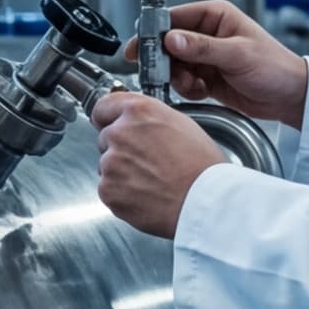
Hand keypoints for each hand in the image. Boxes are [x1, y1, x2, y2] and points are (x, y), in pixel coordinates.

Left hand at [92, 91, 227, 239]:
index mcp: (138, 111)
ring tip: (152, 181)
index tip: (107, 123)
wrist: (204, 201)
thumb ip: (149, 119)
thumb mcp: (180, 124)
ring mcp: (111, 163)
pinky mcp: (108, 190)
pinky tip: (146, 194)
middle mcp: (120, 133)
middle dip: (121, 148)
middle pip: (107, 137)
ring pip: (107, 165)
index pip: (103, 106)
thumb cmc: (201, 166)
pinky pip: (109, 189)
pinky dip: (122, 194)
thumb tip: (137, 123)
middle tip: (147, 162)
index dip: (107, 117)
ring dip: (121, 172)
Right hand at [127, 0, 308, 127]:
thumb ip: (202, 47)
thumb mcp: (237, 55)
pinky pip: (183, 81)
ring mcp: (205, 55)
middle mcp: (206, 33)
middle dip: (165, 62)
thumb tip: (171, 39)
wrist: (290, 96)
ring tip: (194, 84)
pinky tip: (203, 91)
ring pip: (173, 65)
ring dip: (177, 78)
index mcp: (214, 16)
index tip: (141, 49)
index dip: (154, 33)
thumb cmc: (275, 67)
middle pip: (168, 44)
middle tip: (166, 74)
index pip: (173, 18)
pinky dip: (188, 89)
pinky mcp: (205, 76)